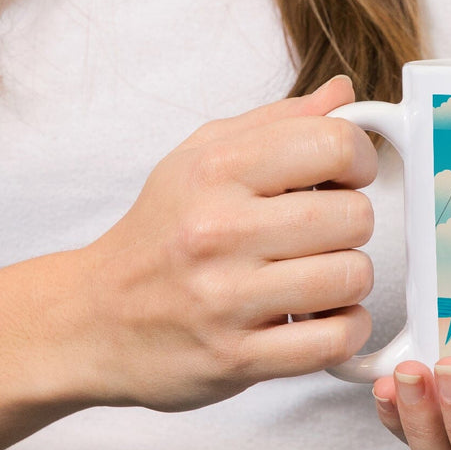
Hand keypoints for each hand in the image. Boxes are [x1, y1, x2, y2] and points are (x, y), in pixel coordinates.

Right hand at [49, 75, 377, 412]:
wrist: (92, 318)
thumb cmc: (158, 232)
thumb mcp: (200, 156)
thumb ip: (277, 121)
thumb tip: (343, 93)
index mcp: (215, 169)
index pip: (333, 144)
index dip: (358, 159)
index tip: (345, 176)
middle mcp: (218, 229)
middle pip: (353, 216)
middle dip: (352, 223)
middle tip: (324, 232)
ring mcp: (225, 298)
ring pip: (351, 277)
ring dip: (348, 279)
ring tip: (317, 276)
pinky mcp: (235, 357)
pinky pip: (334, 340)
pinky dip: (345, 329)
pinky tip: (323, 317)